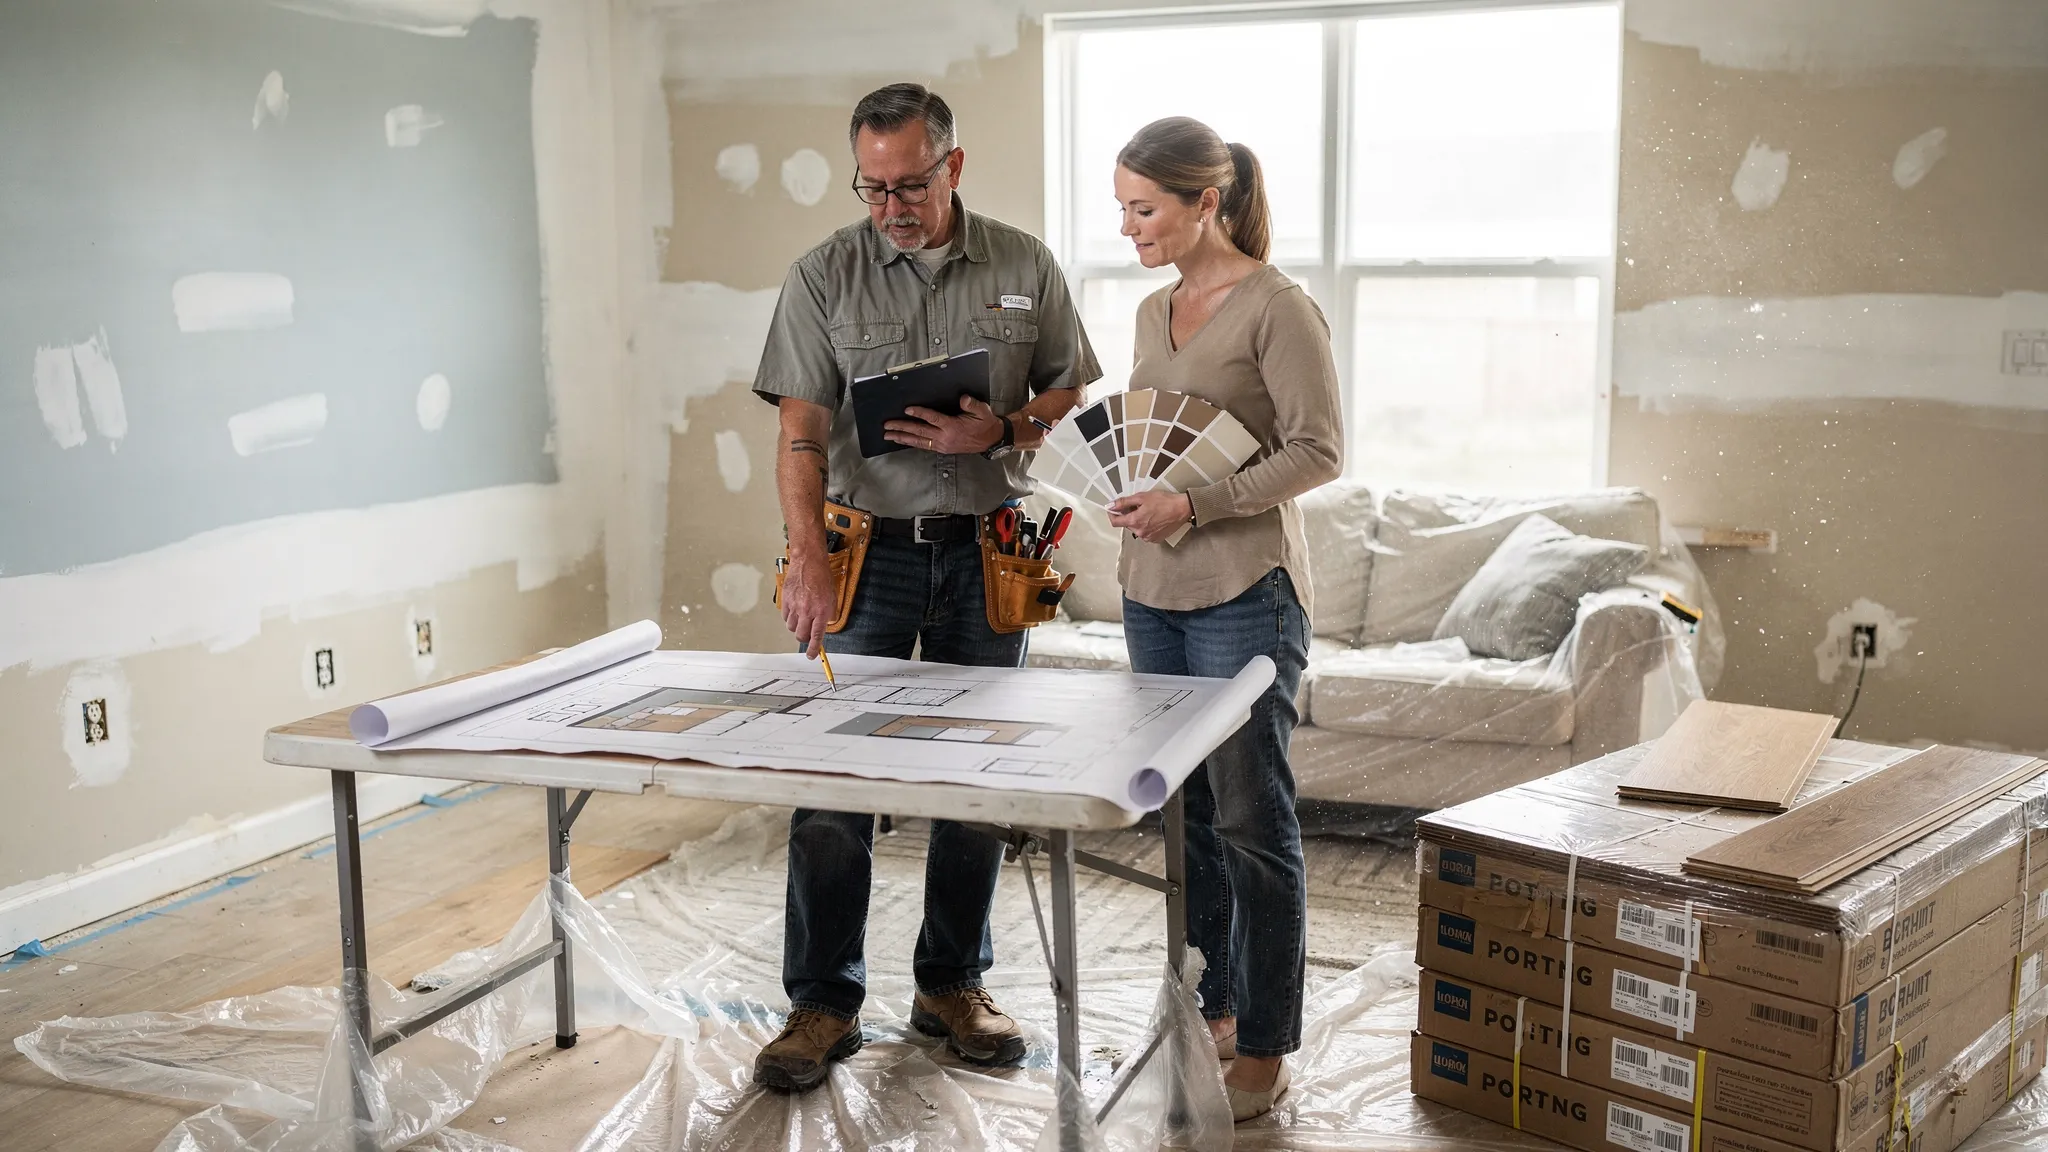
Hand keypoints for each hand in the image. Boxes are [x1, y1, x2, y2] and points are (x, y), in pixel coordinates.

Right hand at [780, 551, 835, 657]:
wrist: (808, 562)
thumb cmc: (821, 577)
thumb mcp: (832, 598)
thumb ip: (827, 614)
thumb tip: (822, 626)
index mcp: (821, 611)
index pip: (817, 636)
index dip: (814, 649)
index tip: (812, 655)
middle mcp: (807, 610)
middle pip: (801, 635)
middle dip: (805, 638)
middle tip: (807, 634)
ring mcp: (795, 606)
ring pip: (792, 627)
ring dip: (797, 627)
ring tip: (802, 619)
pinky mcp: (786, 601)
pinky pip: (785, 617)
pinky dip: (790, 618)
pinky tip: (795, 611)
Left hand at [884, 394, 1003, 453]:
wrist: (990, 440)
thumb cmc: (985, 423)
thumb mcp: (982, 411)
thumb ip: (972, 405)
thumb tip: (963, 399)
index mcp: (953, 427)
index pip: (932, 419)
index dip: (919, 413)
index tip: (907, 409)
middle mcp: (945, 438)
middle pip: (920, 431)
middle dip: (902, 428)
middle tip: (887, 425)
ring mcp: (943, 445)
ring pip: (919, 441)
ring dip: (902, 438)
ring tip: (889, 436)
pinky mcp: (942, 449)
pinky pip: (924, 446)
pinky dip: (912, 442)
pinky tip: (903, 440)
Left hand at [1108, 490, 1192, 542]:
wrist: (1182, 509)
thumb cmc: (1165, 502)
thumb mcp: (1142, 497)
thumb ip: (1124, 502)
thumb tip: (1111, 505)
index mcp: (1134, 522)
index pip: (1115, 522)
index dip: (1112, 514)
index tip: (1113, 509)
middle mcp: (1140, 532)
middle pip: (1127, 524)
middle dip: (1129, 515)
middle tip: (1138, 506)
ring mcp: (1148, 537)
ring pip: (1136, 529)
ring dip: (1138, 521)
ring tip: (1149, 511)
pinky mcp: (1156, 539)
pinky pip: (1145, 533)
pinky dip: (1146, 526)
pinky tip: (1154, 518)